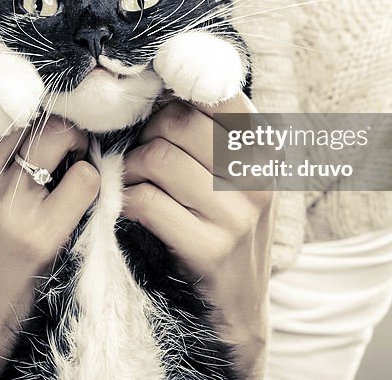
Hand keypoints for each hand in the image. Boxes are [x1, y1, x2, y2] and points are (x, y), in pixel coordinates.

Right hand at [0, 91, 98, 378]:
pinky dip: (90, 180)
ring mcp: (3, 204)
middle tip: (64, 126)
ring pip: (64, 133)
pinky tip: (77, 194)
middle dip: (56, 110)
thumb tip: (14, 91)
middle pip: (31, 105)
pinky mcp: (39, 235)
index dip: (17, 77)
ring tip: (71, 159)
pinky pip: (86, 180)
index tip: (38, 83)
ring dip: (77, 141)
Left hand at [121, 93, 274, 378]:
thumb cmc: (223, 226)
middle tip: (140, 153)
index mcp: (265, 149)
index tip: (157, 96)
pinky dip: (126, 199)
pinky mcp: (209, 249)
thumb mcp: (233, 174)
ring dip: (130, 168)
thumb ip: (208, 131)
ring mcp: (237, 216)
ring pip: (158, 159)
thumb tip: (157, 84)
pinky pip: (146, 201)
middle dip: (146, 133)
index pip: (221, 90)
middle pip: (179, 121)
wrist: (239, 308)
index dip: (180, 83)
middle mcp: (258, 177)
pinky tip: (130, 207)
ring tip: (133, 181)